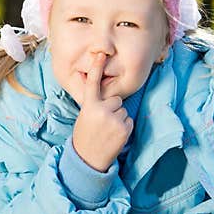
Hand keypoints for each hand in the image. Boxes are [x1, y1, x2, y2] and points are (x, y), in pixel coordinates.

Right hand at [70, 53, 133, 171]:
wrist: (87, 158)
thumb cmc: (85, 136)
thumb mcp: (84, 117)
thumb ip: (95, 106)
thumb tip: (111, 100)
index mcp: (89, 106)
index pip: (93, 83)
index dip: (96, 68)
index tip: (100, 54)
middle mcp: (101, 110)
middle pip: (115, 99)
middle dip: (112, 108)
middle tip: (102, 122)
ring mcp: (114, 119)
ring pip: (123, 110)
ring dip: (118, 118)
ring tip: (108, 130)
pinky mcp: (124, 128)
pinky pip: (129, 120)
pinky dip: (124, 127)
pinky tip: (114, 135)